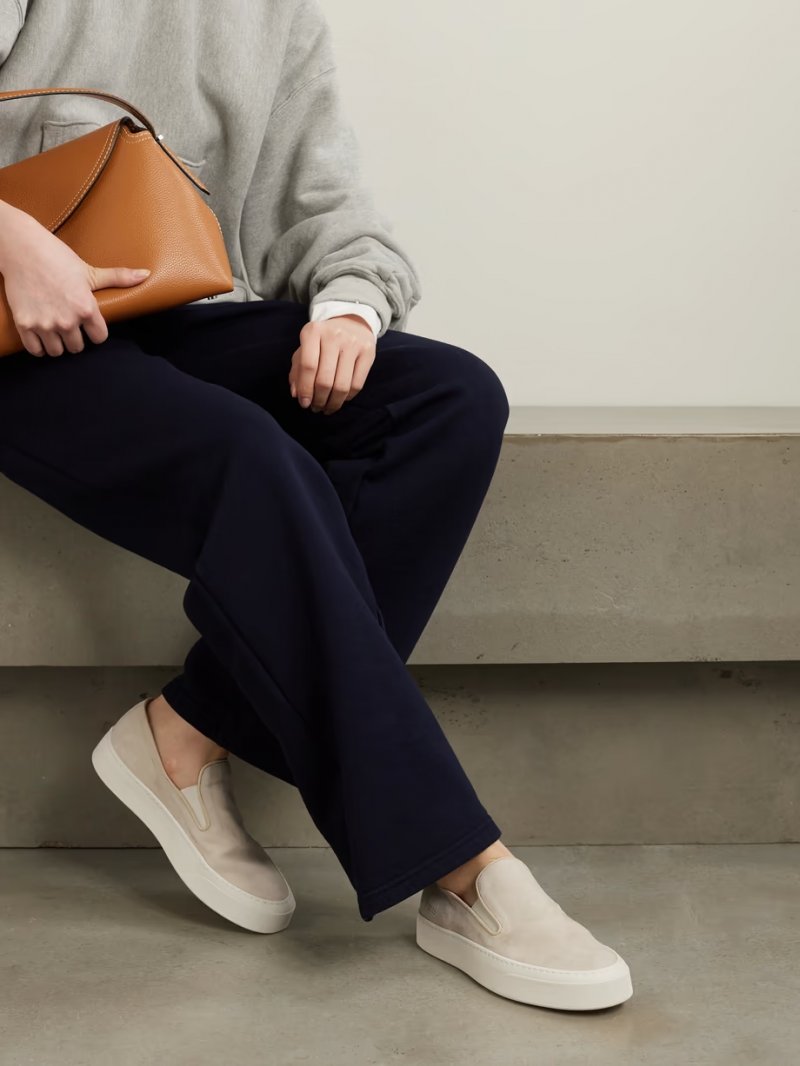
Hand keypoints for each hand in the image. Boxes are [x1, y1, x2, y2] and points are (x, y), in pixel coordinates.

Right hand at [0, 202, 149, 357]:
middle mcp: (67, 320)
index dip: (96, 333)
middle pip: (78, 348)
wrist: (22, 248)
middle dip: (75, 339)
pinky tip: (41, 337)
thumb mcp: (90, 271)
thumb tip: (147, 274)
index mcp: (86, 308)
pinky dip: (39, 347)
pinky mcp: (25, 324)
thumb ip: (118, 277)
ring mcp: (45, 324)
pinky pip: (36, 351)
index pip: (100, 338)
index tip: (89, 327)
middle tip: (70, 327)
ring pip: (57, 352)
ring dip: (58, 345)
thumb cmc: (58, 258)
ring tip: (56, 332)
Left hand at [289, 314, 375, 413]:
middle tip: (316, 408)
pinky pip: (357, 384)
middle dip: (319, 400)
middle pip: (325, 379)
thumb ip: (297, 369)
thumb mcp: (305, 348)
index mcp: (313, 332)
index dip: (305, 389)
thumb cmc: (323, 340)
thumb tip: (296, 394)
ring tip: (327, 408)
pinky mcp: (368, 352)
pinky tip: (341, 399)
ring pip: (342, 385)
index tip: (304, 403)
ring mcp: (353, 343)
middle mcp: (333, 335)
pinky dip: (347, 397)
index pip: (308, 366)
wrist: (351, 322)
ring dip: (333, 402)